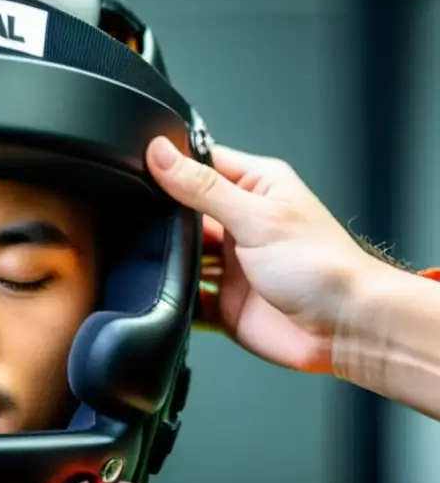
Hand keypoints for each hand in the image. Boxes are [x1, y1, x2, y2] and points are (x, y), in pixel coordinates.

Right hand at [147, 136, 386, 372]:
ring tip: (155, 258)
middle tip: (139, 218)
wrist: (345, 330)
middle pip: (183, 212)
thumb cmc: (323, 267)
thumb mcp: (256, 217)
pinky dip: (173, 300)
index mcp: (256, 188)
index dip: (170, 164)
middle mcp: (241, 224)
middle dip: (163, 218)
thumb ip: (202, 188)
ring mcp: (230, 265)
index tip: (137, 165)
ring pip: (181, 256)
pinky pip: (185, 299)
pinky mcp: (223, 302)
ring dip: (167, 259)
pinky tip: (166, 295)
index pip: (201, 164)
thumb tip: (161, 153)